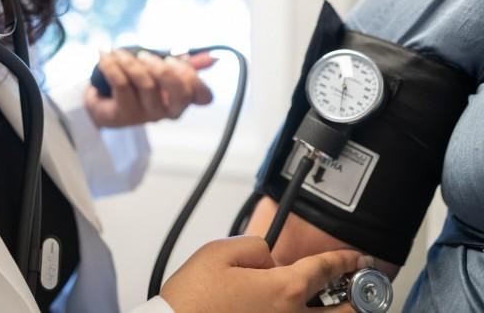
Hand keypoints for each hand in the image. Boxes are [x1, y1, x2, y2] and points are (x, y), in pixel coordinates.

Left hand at [85, 49, 214, 127]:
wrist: (101, 100)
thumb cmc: (135, 83)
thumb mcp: (161, 70)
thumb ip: (186, 64)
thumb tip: (213, 57)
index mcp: (180, 100)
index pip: (203, 96)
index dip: (192, 76)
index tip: (174, 59)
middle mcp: (166, 112)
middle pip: (179, 93)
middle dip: (163, 69)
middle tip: (144, 55)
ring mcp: (145, 116)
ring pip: (147, 84)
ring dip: (130, 62)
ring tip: (118, 52)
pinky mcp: (121, 115)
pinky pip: (121, 84)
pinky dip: (112, 65)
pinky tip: (105, 55)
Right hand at [160, 236, 365, 312]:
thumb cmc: (192, 299)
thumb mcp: (219, 252)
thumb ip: (254, 246)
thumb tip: (269, 258)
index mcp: (283, 290)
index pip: (326, 270)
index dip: (345, 260)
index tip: (358, 257)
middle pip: (344, 310)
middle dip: (359, 295)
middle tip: (361, 284)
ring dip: (338, 312)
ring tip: (338, 302)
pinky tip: (305, 312)